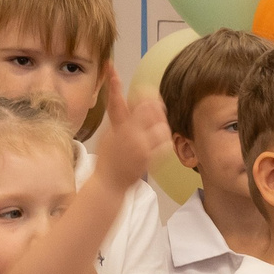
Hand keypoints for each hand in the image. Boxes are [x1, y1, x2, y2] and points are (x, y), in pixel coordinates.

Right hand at [89, 65, 163, 191]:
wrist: (110, 183)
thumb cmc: (106, 157)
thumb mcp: (108, 132)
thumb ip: (118, 112)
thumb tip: (120, 90)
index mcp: (124, 130)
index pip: (144, 105)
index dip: (148, 95)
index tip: (147, 91)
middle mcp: (137, 139)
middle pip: (156, 115)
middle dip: (157, 107)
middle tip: (155, 104)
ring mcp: (147, 151)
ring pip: (164, 129)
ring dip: (161, 123)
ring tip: (156, 121)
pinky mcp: (153, 161)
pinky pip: (167, 145)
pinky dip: (165, 138)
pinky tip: (159, 136)